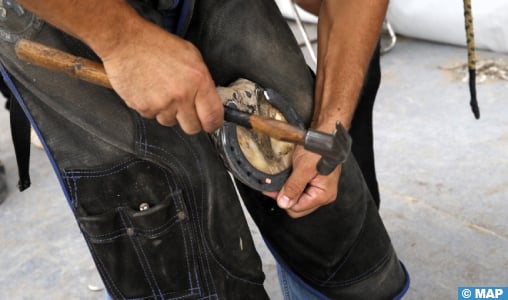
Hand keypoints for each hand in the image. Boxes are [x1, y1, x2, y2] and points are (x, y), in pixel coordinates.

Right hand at [100, 21, 223, 133]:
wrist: (125, 42)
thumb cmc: (156, 44)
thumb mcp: (191, 55)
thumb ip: (203, 81)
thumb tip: (209, 100)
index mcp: (198, 80)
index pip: (213, 117)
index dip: (212, 123)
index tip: (210, 123)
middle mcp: (181, 95)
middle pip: (192, 127)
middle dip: (190, 120)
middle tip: (185, 107)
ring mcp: (162, 104)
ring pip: (170, 122)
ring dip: (169, 113)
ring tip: (162, 91)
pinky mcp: (144, 108)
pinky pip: (152, 117)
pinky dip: (152, 107)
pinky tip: (149, 90)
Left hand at [263, 146, 340, 217]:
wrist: (325, 133)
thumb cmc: (319, 147)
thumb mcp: (303, 168)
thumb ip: (293, 187)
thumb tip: (284, 203)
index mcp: (323, 194)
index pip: (297, 209)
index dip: (282, 200)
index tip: (272, 190)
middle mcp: (324, 194)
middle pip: (298, 206)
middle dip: (284, 197)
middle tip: (274, 185)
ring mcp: (320, 188)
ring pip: (298, 198)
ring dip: (287, 191)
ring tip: (281, 180)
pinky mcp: (316, 181)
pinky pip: (301, 189)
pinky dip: (292, 185)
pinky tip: (288, 178)